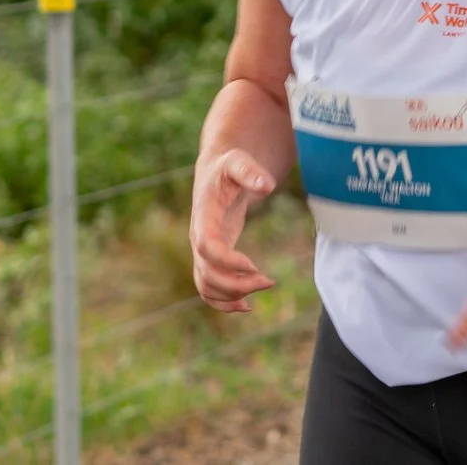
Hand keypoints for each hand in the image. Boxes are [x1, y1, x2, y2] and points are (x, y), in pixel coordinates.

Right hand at [190, 149, 278, 311]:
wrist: (214, 175)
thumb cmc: (228, 167)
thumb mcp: (238, 161)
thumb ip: (250, 171)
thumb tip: (268, 185)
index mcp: (203, 216)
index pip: (205, 246)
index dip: (227, 261)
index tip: (254, 265)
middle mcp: (197, 237)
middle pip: (207, 273)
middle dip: (237, 284)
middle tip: (269, 281)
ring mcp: (201, 251)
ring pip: (205, 286)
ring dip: (231, 296)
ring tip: (263, 288)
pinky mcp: (210, 259)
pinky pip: (207, 289)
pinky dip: (223, 303)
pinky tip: (247, 305)